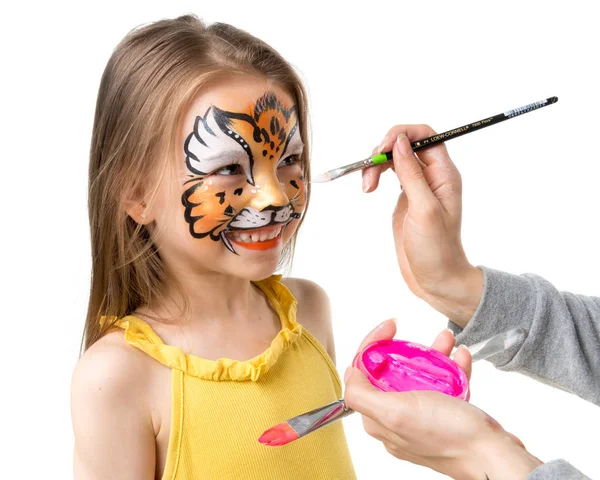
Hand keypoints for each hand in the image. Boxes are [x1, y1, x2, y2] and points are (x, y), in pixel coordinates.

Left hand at [344, 320, 541, 478]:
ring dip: (435, 355)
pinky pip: (445, 386)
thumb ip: (363, 396)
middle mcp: (398, 420)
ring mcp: (423, 419)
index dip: (373, 346)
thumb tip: (349, 375)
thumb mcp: (397, 413)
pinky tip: (462, 357)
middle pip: (393, 374)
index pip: (364, 375)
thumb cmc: (450, 436)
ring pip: (422, 377)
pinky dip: (453, 369)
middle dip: (409, 349)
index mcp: (380, 419)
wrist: (494, 456)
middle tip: (423, 336)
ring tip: (447, 339)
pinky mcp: (447, 418)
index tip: (390, 327)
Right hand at [363, 125, 482, 326]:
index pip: (425, 135)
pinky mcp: (405, 198)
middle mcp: (432, 176)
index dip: (401, 134)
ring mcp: (417, 187)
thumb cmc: (436, 249)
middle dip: (382, 152)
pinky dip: (375, 176)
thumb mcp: (424, 209)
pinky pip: (389, 175)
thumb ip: (411, 174)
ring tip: (366, 187)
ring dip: (375, 166)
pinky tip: (369, 188)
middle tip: (369, 174)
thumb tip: (400, 141)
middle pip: (404, 145)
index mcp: (444, 174)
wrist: (436, 279)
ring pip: (394, 159)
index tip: (381, 149)